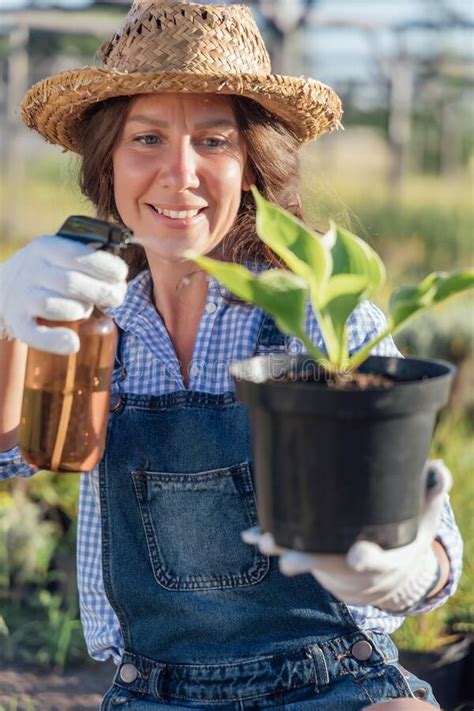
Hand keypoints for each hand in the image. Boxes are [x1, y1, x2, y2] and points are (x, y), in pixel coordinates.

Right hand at [0, 236, 127, 353]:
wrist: (1, 288)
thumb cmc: (47, 274)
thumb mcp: (61, 258)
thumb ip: (89, 268)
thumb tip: (119, 290)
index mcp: (46, 247)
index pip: (80, 255)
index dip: (107, 267)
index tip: (121, 276)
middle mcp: (32, 269)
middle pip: (73, 282)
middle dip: (103, 292)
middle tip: (116, 298)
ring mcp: (23, 296)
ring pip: (60, 307)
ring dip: (82, 310)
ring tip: (87, 309)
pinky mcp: (17, 321)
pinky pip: (37, 334)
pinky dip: (57, 341)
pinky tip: (73, 342)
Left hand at [242, 460, 450, 610]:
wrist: (395, 578)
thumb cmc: (408, 539)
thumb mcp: (424, 518)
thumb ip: (431, 491)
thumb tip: (439, 467)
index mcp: (386, 558)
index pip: (377, 560)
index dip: (366, 558)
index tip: (355, 555)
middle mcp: (355, 570)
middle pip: (329, 567)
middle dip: (307, 561)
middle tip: (287, 559)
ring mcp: (334, 571)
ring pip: (305, 562)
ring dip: (282, 551)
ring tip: (260, 540)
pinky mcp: (317, 566)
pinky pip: (292, 555)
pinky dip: (271, 545)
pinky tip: (248, 536)